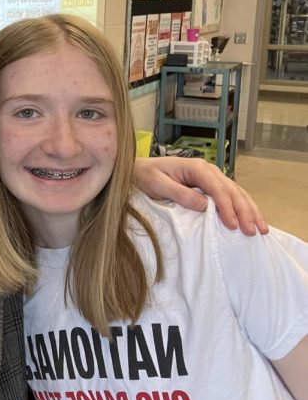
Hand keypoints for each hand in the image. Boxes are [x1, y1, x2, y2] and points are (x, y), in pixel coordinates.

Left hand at [132, 157, 267, 234]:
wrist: (139, 169)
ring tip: (260, 229)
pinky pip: (232, 195)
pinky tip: (253, 219)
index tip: (233, 225)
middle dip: (244, 211)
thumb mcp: (157, 184)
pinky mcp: (211, 185)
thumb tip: (204, 205)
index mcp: (196, 167)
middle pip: (232, 191)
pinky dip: (244, 207)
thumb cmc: (145, 176)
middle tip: (252, 232)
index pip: (217, 188)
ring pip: (237, 193)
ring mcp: (212, 177)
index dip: (227, 207)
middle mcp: (208, 170)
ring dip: (250, 210)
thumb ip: (179, 193)